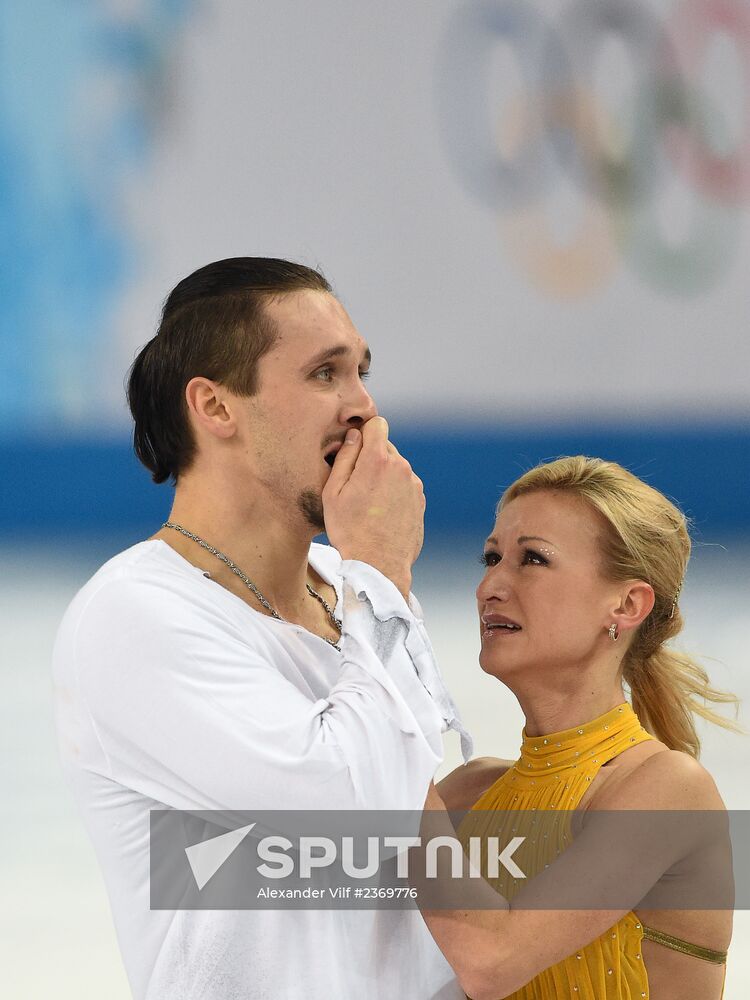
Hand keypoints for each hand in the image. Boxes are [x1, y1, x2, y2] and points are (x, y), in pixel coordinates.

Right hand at [322, 417, 424, 597]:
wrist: (379, 565)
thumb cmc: (350, 531)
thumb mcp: (333, 493)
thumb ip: (344, 458)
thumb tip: (353, 436)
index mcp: (378, 460)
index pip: (377, 424)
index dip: (363, 432)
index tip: (354, 447)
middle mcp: (401, 467)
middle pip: (385, 446)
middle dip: (370, 457)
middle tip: (354, 483)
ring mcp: (413, 484)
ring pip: (395, 467)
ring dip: (382, 476)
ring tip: (367, 503)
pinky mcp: (420, 500)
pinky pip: (404, 486)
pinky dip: (393, 492)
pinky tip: (380, 513)